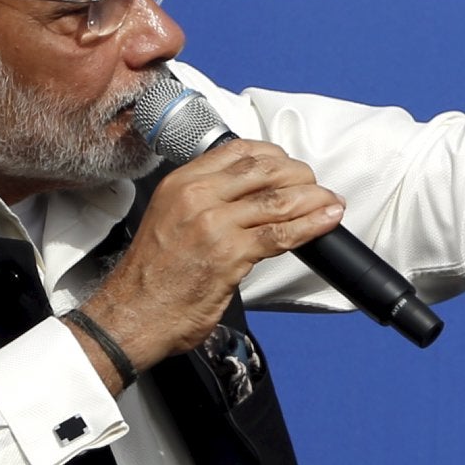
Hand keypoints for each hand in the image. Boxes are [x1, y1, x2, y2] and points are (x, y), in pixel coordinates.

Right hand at [73, 139, 343, 379]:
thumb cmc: (153, 275)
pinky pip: (281, 233)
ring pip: (278, 199)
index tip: (291, 166)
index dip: (275, 155)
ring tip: (331, 203)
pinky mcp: (229, 254)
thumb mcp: (171, 218)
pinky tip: (327, 221)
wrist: (133, 313)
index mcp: (181, 183)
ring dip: (313, 199)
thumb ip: (207, 201)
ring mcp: (213, 224)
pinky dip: (312, 225)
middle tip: (316, 187)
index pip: (239, 151)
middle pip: (265, 170)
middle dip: (300, 175)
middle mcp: (196, 196)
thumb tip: (251, 196)